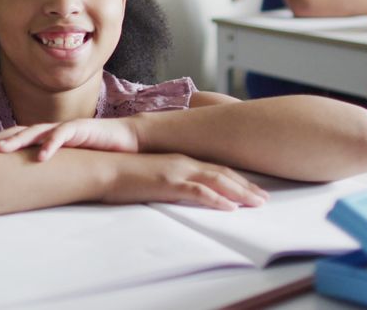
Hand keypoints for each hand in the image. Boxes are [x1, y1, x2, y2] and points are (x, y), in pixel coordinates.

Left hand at [0, 118, 139, 160]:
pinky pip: (62, 134)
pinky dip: (51, 144)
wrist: (125, 140)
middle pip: (17, 133)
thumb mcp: (68, 163)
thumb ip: (50, 170)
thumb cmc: (94, 153)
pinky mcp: (81, 128)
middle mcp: (50, 130)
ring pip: (35, 131)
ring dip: (16, 140)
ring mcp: (64, 127)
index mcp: (45, 138)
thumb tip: (29, 188)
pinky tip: (40, 156)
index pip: (15, 139)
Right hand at [106, 153, 268, 210]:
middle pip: (222, 173)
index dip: (236, 178)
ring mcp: (176, 171)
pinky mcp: (167, 183)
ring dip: (240, 192)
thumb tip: (177, 191)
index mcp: (179, 160)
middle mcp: (182, 162)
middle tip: (264, 199)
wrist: (102, 167)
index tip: (252, 189)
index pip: (214, 169)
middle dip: (246, 186)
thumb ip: (167, 181)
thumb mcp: (150, 175)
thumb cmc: (122, 173)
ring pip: (217, 180)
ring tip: (257, 203)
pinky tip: (229, 207)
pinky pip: (197, 192)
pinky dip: (216, 199)